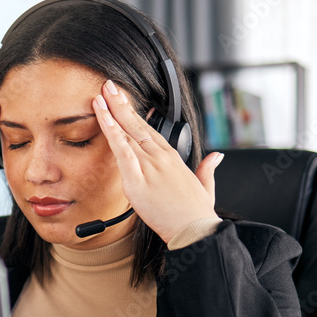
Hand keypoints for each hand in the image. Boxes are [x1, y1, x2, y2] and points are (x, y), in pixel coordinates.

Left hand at [91, 80, 223, 243]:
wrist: (195, 230)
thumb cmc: (197, 213)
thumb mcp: (206, 186)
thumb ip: (208, 169)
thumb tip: (216, 157)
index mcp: (172, 158)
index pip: (149, 129)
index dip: (134, 114)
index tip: (124, 101)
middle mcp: (160, 158)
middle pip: (136, 125)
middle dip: (121, 104)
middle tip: (108, 86)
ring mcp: (149, 167)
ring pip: (126, 134)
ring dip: (111, 112)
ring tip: (100, 95)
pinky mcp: (137, 181)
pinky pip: (122, 152)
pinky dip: (112, 133)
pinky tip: (104, 118)